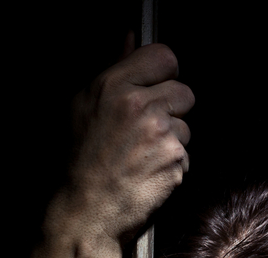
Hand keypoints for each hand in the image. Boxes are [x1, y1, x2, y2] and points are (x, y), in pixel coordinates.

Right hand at [56, 36, 194, 243]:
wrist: (86, 212)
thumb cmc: (80, 160)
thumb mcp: (84, 105)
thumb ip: (116, 67)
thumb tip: (131, 35)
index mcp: (113, 86)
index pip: (164, 56)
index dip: (164, 73)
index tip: (157, 88)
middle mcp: (139, 106)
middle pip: (184, 92)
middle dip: (172, 110)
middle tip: (147, 131)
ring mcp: (160, 133)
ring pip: (187, 126)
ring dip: (173, 141)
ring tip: (142, 156)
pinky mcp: (175, 160)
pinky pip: (187, 155)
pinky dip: (174, 166)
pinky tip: (149, 174)